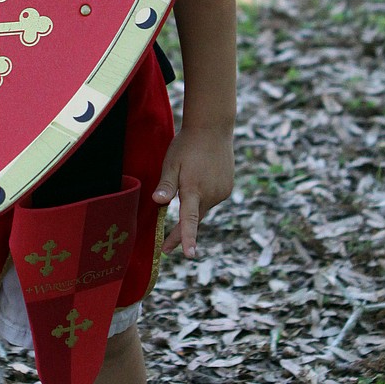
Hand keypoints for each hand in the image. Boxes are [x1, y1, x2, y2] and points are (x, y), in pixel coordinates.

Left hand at [152, 125, 234, 258]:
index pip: (189, 220)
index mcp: (194, 189)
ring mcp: (221, 192)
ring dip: (192, 209)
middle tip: (166, 248)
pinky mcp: (227, 188)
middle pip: (194, 220)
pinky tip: (199, 182)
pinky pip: (211, 200)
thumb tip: (157, 203)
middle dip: (181, 234)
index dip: (187, 238)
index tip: (189, 255)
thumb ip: (166, 184)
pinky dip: (202, 199)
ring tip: (187, 183)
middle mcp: (211, 194)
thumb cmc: (187, 145)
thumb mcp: (171, 162)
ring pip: (203, 209)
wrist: (213, 128)